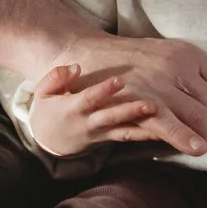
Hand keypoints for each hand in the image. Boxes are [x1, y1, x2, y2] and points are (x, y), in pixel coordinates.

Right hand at [25, 62, 159, 152]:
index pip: (90, 99)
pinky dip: (145, 135)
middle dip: (131, 111)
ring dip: (144, 127)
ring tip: (163, 121)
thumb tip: (75, 67)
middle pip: (112, 117)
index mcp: (72, 109)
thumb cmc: (48, 109)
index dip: (104, 90)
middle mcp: (89, 123)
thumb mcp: (43, 92)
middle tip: (151, 104)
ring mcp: (100, 133)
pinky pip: (128, 137)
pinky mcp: (109, 138)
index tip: (120, 80)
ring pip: (124, 130)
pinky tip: (163, 131)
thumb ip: (56, 77)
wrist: (49, 140)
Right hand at [30, 31, 206, 179]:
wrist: (79, 52)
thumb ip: (197, 89)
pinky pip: (162, 117)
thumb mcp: (170, 66)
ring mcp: (158, 81)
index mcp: (194, 58)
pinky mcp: (134, 94)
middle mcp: (181, 67)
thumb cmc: (128, 67)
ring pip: (202, 117)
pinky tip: (198, 151)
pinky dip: (181, 133)